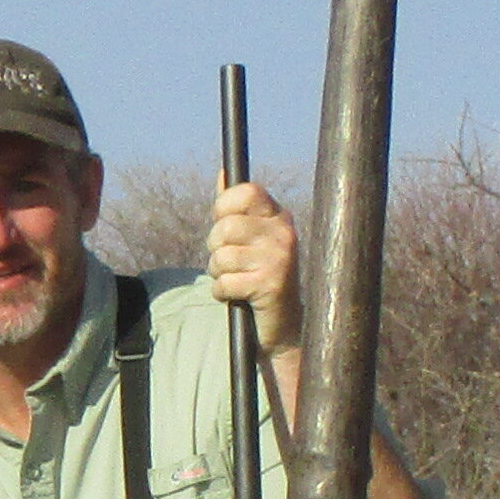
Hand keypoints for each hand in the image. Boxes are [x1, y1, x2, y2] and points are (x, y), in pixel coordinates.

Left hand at [206, 179, 300, 357]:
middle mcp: (283, 233)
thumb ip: (236, 208)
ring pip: (221, 256)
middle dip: (216, 248)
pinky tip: (238, 296)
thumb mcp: (251, 238)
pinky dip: (222, 293)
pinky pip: (224, 282)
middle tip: (230, 262)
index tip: (224, 225)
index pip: (246, 191)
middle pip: (225, 227)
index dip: (224, 208)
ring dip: (219, 273)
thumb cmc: (259, 275)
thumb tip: (223, 174)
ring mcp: (279, 258)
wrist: (282, 324)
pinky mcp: (271, 284)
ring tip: (236, 280)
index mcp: (278, 216)